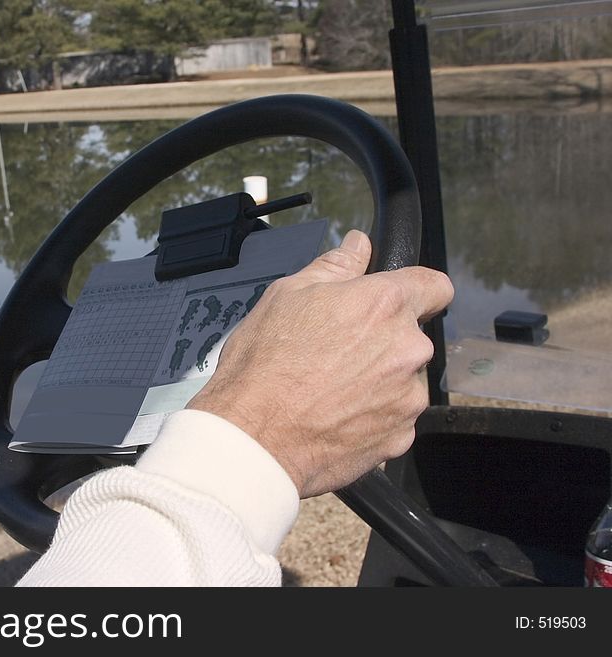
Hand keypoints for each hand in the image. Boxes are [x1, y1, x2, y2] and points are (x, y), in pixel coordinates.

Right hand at [186, 230, 452, 498]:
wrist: (253, 438)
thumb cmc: (263, 365)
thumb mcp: (287, 295)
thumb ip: (334, 267)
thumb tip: (358, 246)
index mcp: (384, 304)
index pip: (435, 285)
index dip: (417, 290)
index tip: (396, 302)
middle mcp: (408, 349)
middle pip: (413, 337)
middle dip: (384, 341)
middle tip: (337, 352)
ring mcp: (408, 398)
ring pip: (405, 380)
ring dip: (380, 381)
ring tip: (331, 390)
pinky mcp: (400, 437)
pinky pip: (395, 419)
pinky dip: (372, 417)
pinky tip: (335, 417)